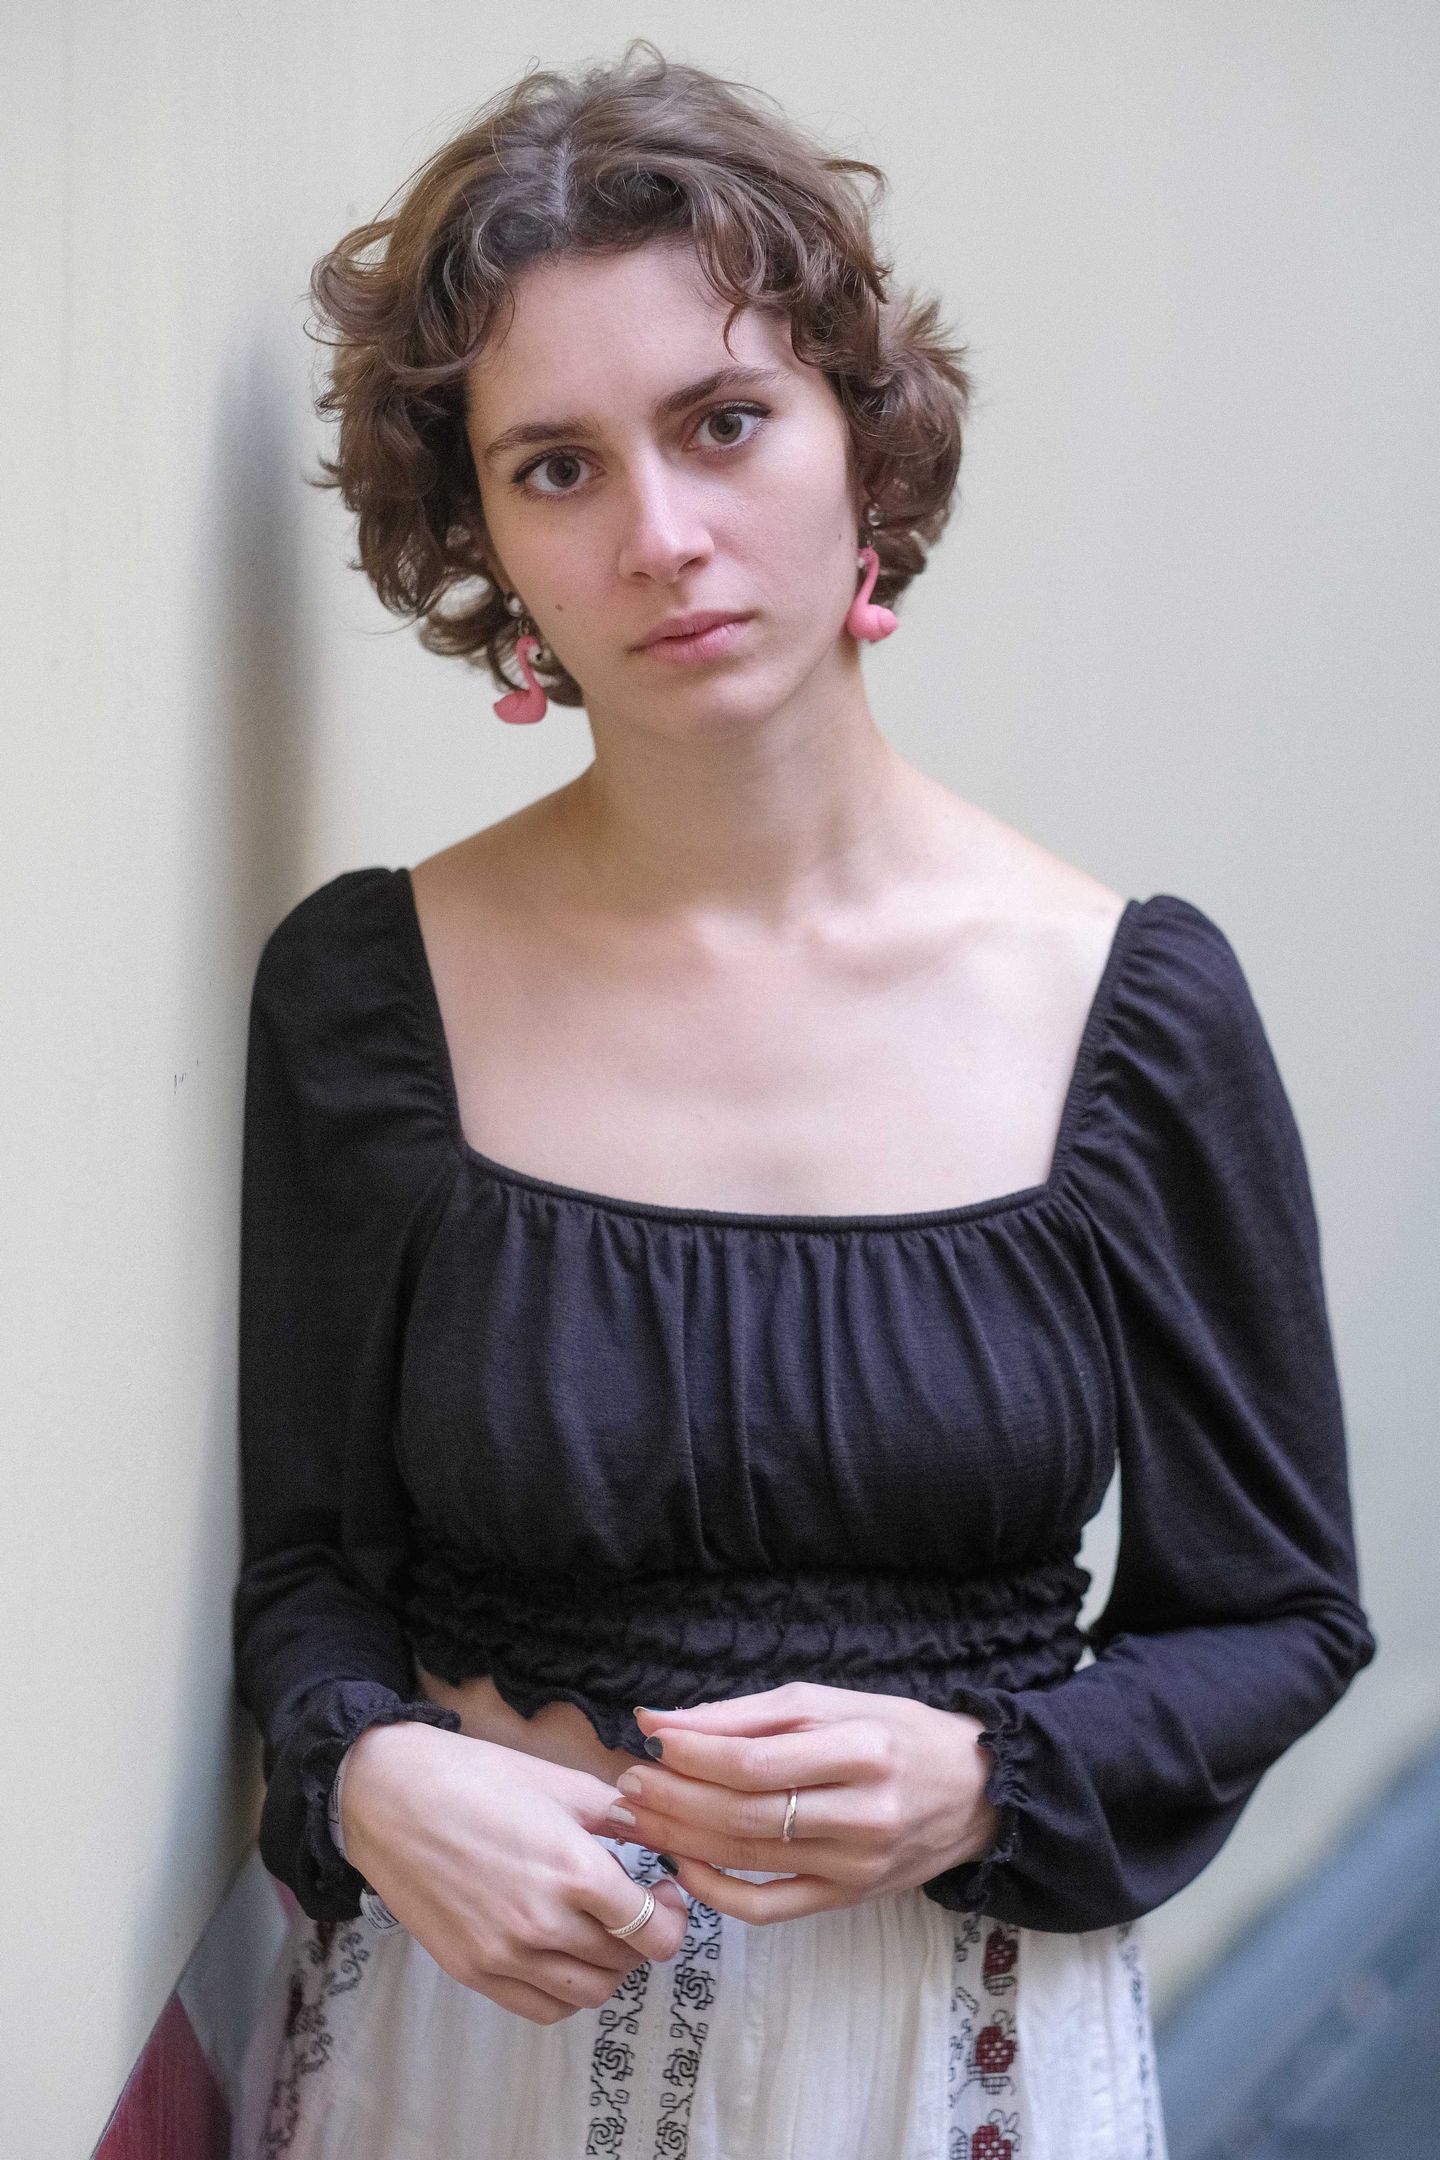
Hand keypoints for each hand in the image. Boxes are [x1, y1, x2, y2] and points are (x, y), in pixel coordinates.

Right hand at [339, 1721, 689, 2022]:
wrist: (389, 1797)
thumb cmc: (477, 1777)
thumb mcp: (560, 1782)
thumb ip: (620, 1815)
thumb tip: (665, 1830)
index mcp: (572, 1871)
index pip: (654, 1930)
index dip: (672, 1915)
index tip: (664, 1891)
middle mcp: (542, 1925)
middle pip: (625, 1963)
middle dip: (643, 1936)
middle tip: (633, 1902)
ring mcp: (504, 1957)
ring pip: (589, 1994)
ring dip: (608, 1966)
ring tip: (598, 1928)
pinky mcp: (473, 1973)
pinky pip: (543, 2009)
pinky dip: (567, 1991)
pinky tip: (562, 1952)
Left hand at [613, 1682, 1000, 1924]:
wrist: (974, 1793)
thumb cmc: (896, 1734)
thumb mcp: (831, 1703)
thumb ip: (745, 1715)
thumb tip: (661, 1721)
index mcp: (862, 1750)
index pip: (756, 1762)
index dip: (694, 1754)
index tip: (653, 1739)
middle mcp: (862, 1814)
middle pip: (745, 1814)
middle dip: (674, 1798)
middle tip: (628, 1784)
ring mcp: (855, 1866)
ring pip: (748, 1859)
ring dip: (680, 1837)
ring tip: (640, 1815)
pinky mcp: (847, 1900)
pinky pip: (767, 1907)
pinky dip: (716, 1890)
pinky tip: (682, 1863)